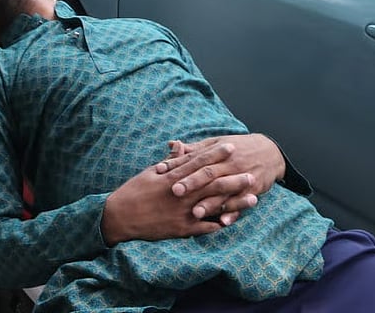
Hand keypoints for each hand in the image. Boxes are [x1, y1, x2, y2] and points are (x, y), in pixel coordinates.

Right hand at [101, 153, 257, 245]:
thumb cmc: (133, 191)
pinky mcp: (181, 229)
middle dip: (234, 178)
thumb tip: (181, 145)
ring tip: (253, 199)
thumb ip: (170, 161)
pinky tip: (233, 221)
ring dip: (235, 202)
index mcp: (173, 177)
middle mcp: (181, 194)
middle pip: (213, 184)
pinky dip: (219, 224)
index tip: (231, 147)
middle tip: (251, 174)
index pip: (199, 162)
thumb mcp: (149, 172)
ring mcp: (183, 212)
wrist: (120, 216)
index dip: (216, 154)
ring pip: (214, 206)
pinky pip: (204, 227)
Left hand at [156, 134, 285, 223]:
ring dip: (210, 203)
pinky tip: (223, 222)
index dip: (177, 164)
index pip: (194, 158)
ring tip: (195, 212)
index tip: (161, 171)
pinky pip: (241, 203)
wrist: (269, 152)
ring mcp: (241, 178)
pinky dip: (233, 213)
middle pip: (208, 174)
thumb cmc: (237, 147)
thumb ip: (194, 148)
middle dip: (192, 183)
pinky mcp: (252, 191)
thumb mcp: (216, 144)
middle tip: (175, 191)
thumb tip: (171, 144)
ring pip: (223, 192)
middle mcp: (228, 164)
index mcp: (217, 152)